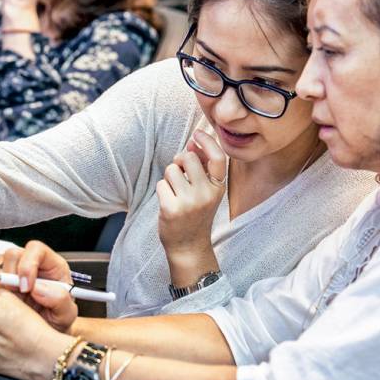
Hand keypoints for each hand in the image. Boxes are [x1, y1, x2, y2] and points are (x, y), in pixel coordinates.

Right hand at [0, 240, 77, 333]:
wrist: (45, 337)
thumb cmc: (59, 321)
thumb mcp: (67, 315)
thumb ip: (60, 300)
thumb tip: (39, 288)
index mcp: (51, 266)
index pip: (35, 249)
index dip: (28, 264)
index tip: (27, 286)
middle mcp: (31, 266)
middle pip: (12, 254)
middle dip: (11, 275)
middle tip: (16, 295)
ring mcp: (14, 275)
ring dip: (1, 286)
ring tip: (12, 303)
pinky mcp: (0, 286)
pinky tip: (4, 306)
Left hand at [156, 130, 226, 284]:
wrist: (189, 246)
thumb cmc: (196, 213)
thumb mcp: (206, 191)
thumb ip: (202, 167)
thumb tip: (192, 142)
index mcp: (218, 188)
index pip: (218, 157)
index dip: (207, 141)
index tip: (197, 133)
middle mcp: (206, 194)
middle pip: (188, 158)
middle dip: (180, 161)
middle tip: (181, 176)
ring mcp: (189, 202)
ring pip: (172, 169)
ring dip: (169, 177)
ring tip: (176, 193)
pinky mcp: (171, 209)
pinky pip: (161, 184)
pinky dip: (162, 190)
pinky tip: (169, 203)